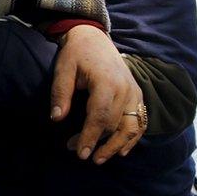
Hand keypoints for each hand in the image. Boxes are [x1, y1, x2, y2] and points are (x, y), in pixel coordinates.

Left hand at [50, 25, 144, 163]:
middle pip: (115, 125)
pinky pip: (140, 121)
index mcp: (107, 82)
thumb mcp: (63, 69)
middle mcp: (125, 89)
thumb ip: (61, 93)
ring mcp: (134, 93)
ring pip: (132, 127)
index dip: (90, 136)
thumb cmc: (76, 53)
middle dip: (97, 142)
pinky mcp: (137, 95)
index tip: (80, 153)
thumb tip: (56, 118)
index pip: (100, 116)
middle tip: (79, 153)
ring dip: (118, 146)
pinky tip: (121, 150)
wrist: (94, 37)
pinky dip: (132, 137)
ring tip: (100, 158)